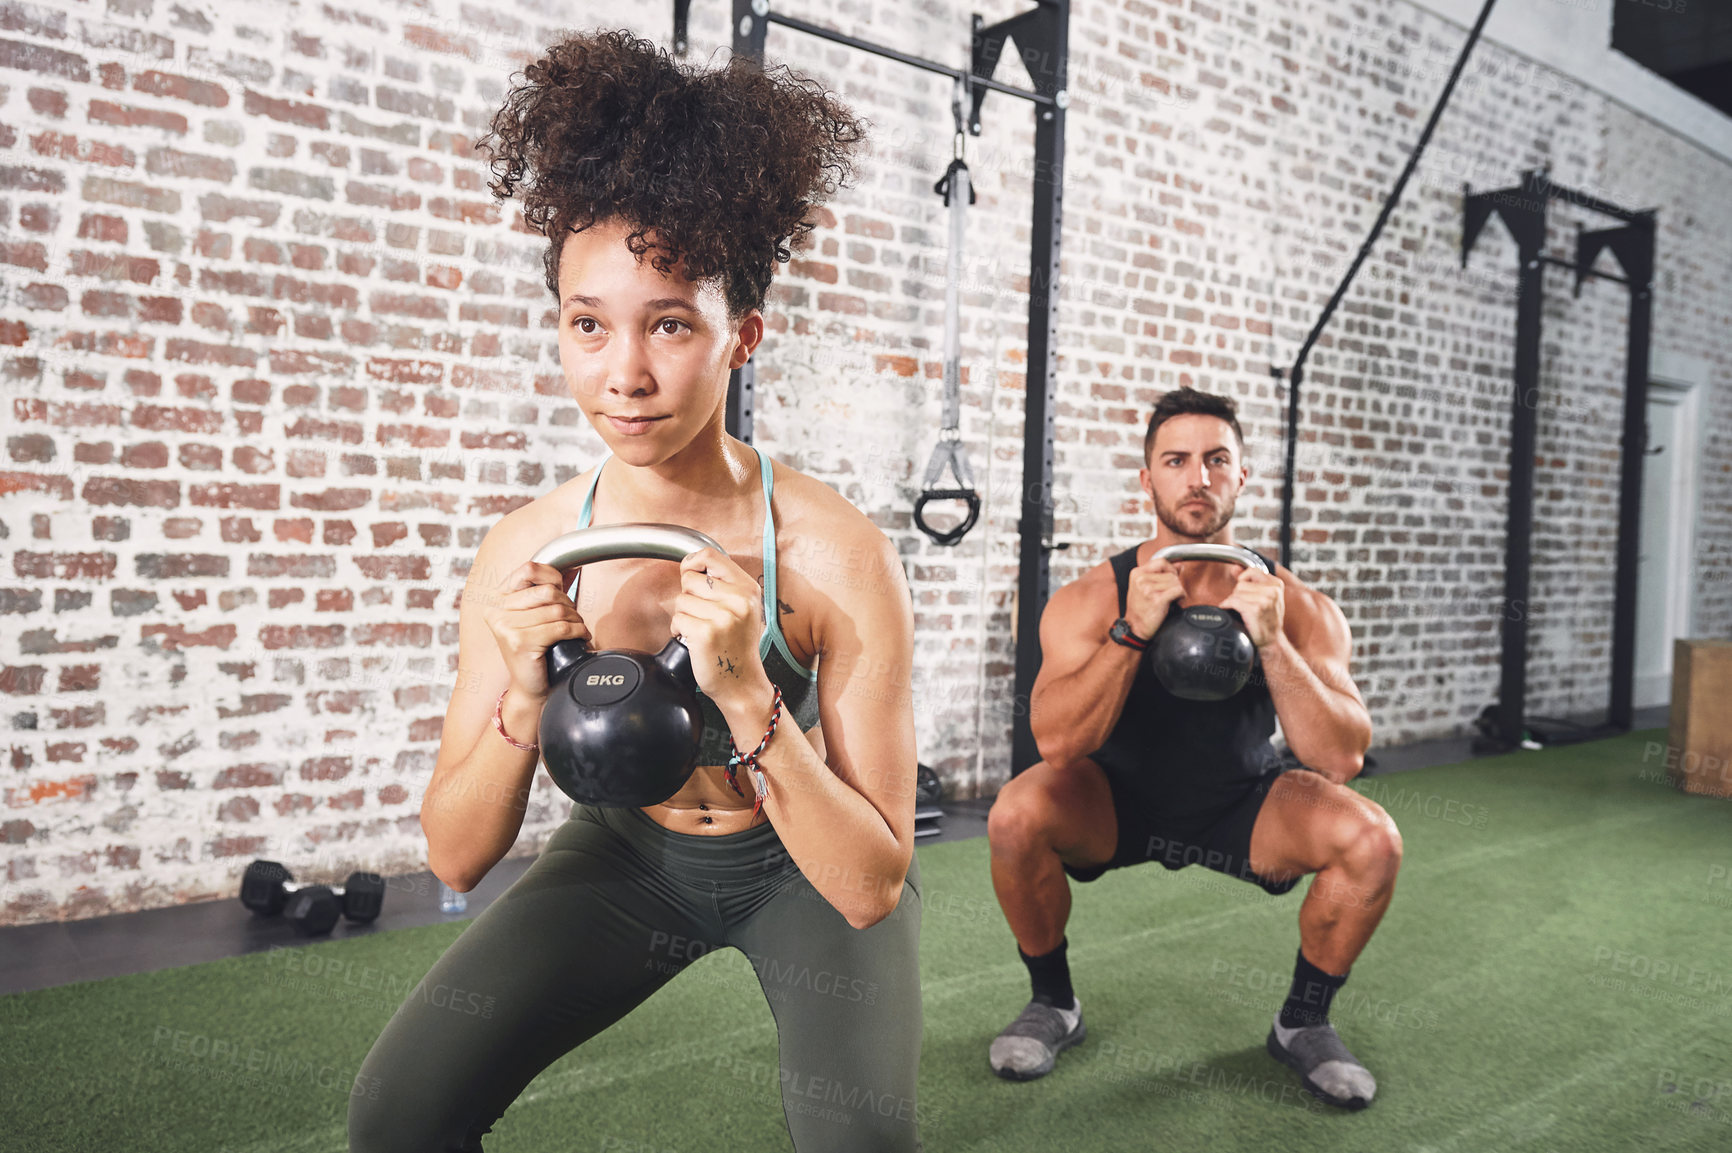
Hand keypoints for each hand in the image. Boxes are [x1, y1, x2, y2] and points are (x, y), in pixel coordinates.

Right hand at [479, 561, 590, 700]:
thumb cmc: (534, 648)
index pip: (529, 569)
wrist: (528, 686)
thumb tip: (573, 565)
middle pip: (547, 591)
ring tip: (576, 628)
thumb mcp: (534, 614)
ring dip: (575, 619)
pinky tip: (580, 637)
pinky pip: (561, 628)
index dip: (552, 575)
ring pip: (557, 610)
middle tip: (572, 616)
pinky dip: (578, 631)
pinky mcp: (520, 642)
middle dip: (568, 603)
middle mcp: (496, 610)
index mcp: (497, 598)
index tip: (562, 588)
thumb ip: (545, 590)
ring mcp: (505, 626)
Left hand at [671, 547, 770, 708]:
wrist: (741, 682)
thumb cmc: (737, 645)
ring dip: (684, 615)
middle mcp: (738, 600)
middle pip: (690, 579)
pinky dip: (679, 630)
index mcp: (748, 589)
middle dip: (689, 596)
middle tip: (703, 614)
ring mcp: (723, 616)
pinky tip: (693, 639)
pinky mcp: (705, 633)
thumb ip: (724, 584)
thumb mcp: (743, 608)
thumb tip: (691, 565)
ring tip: (700, 629)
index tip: (690, 574)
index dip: (693, 563)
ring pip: (681, 600)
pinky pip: (677, 619)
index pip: (711, 555)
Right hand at [1125, 555, 1186, 639]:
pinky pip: (1178, 590)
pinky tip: (1175, 601)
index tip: (1173, 576)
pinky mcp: (1157, 599)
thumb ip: (1160, 574)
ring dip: (1178, 591)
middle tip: (1171, 593)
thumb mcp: (1144, 587)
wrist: (1135, 627)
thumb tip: (1179, 564)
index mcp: (1137, 573)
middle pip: (1170, 573)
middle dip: (1175, 583)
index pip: (1161, 561)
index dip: (1171, 569)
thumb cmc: (1140, 608)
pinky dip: (1181, 596)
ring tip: (1171, 598)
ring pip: (1175, 582)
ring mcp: (1148, 589)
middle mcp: (1141, 579)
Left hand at [1219, 568, 1284, 648]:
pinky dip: (1228, 605)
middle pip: (1241, 584)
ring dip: (1234, 601)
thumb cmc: (1267, 619)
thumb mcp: (1265, 596)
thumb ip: (1250, 579)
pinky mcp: (1255, 609)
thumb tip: (1235, 568)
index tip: (1244, 590)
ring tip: (1243, 611)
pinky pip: (1233, 601)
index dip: (1244, 580)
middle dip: (1239, 594)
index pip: (1253, 571)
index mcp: (1277, 584)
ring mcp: (1265, 600)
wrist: (1271, 641)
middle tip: (1246, 606)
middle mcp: (1273, 591)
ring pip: (1236, 592)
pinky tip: (1232, 611)